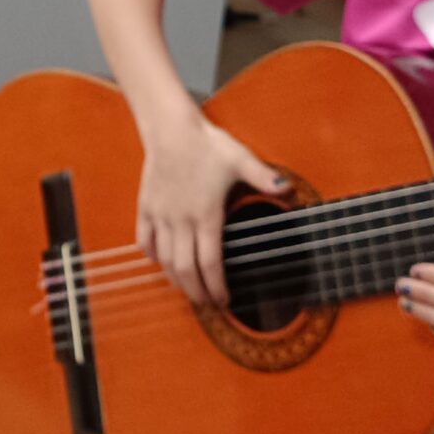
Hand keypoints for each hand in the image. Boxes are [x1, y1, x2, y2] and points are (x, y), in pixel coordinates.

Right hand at [138, 116, 289, 308]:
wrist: (171, 128)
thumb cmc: (207, 144)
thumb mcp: (240, 159)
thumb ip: (264, 177)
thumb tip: (287, 187)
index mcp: (206, 214)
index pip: (209, 263)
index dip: (216, 286)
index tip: (225, 301)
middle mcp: (181, 220)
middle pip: (185, 269)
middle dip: (197, 293)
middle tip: (208, 305)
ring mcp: (161, 215)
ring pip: (165, 260)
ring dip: (176, 280)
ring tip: (189, 291)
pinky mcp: (146, 207)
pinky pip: (145, 240)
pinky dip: (154, 256)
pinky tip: (163, 261)